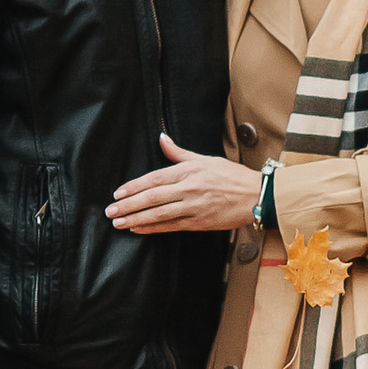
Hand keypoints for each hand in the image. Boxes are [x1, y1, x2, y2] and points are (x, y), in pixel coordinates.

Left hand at [107, 130, 261, 234]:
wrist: (257, 195)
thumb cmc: (232, 176)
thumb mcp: (205, 159)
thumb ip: (179, 152)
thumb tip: (162, 138)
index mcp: (189, 171)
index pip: (155, 178)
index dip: (134, 186)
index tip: (118, 192)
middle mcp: (189, 189)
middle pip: (152, 197)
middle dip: (128, 205)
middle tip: (111, 210)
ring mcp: (194, 207)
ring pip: (159, 214)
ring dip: (136, 219)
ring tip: (119, 222)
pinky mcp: (199, 223)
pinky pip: (171, 226)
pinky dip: (153, 228)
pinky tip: (139, 229)